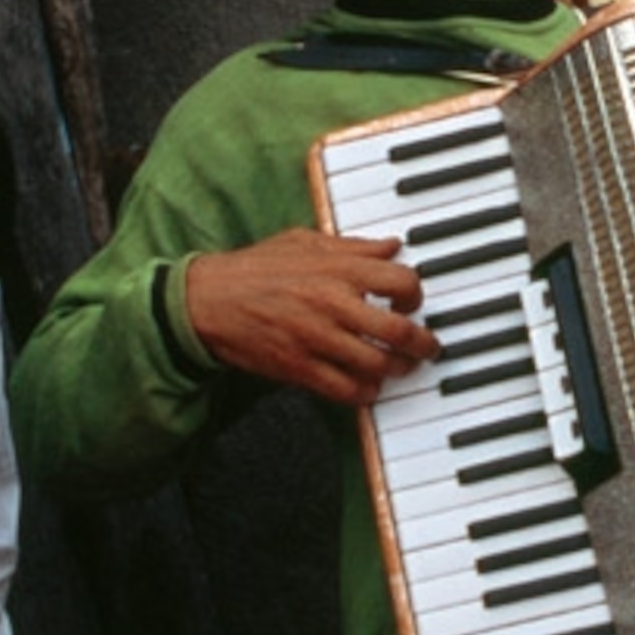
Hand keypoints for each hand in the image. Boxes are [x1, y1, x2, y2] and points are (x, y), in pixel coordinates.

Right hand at [182, 228, 438, 405]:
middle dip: (421, 344)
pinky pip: (346, 390)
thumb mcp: (304, 241)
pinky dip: (365, 393)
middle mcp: (332, 303)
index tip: (412, 304)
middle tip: (426, 347)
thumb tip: (392, 244)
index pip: (402, 281)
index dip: (416, 296)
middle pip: (399, 331)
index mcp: (337, 268)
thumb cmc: (255, 267)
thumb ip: (352, 246)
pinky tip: (369, 387)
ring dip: (397, 370)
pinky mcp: (299, 367)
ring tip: (400, 368)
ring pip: (377, 365)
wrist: (208, 300)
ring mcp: (317, 338)